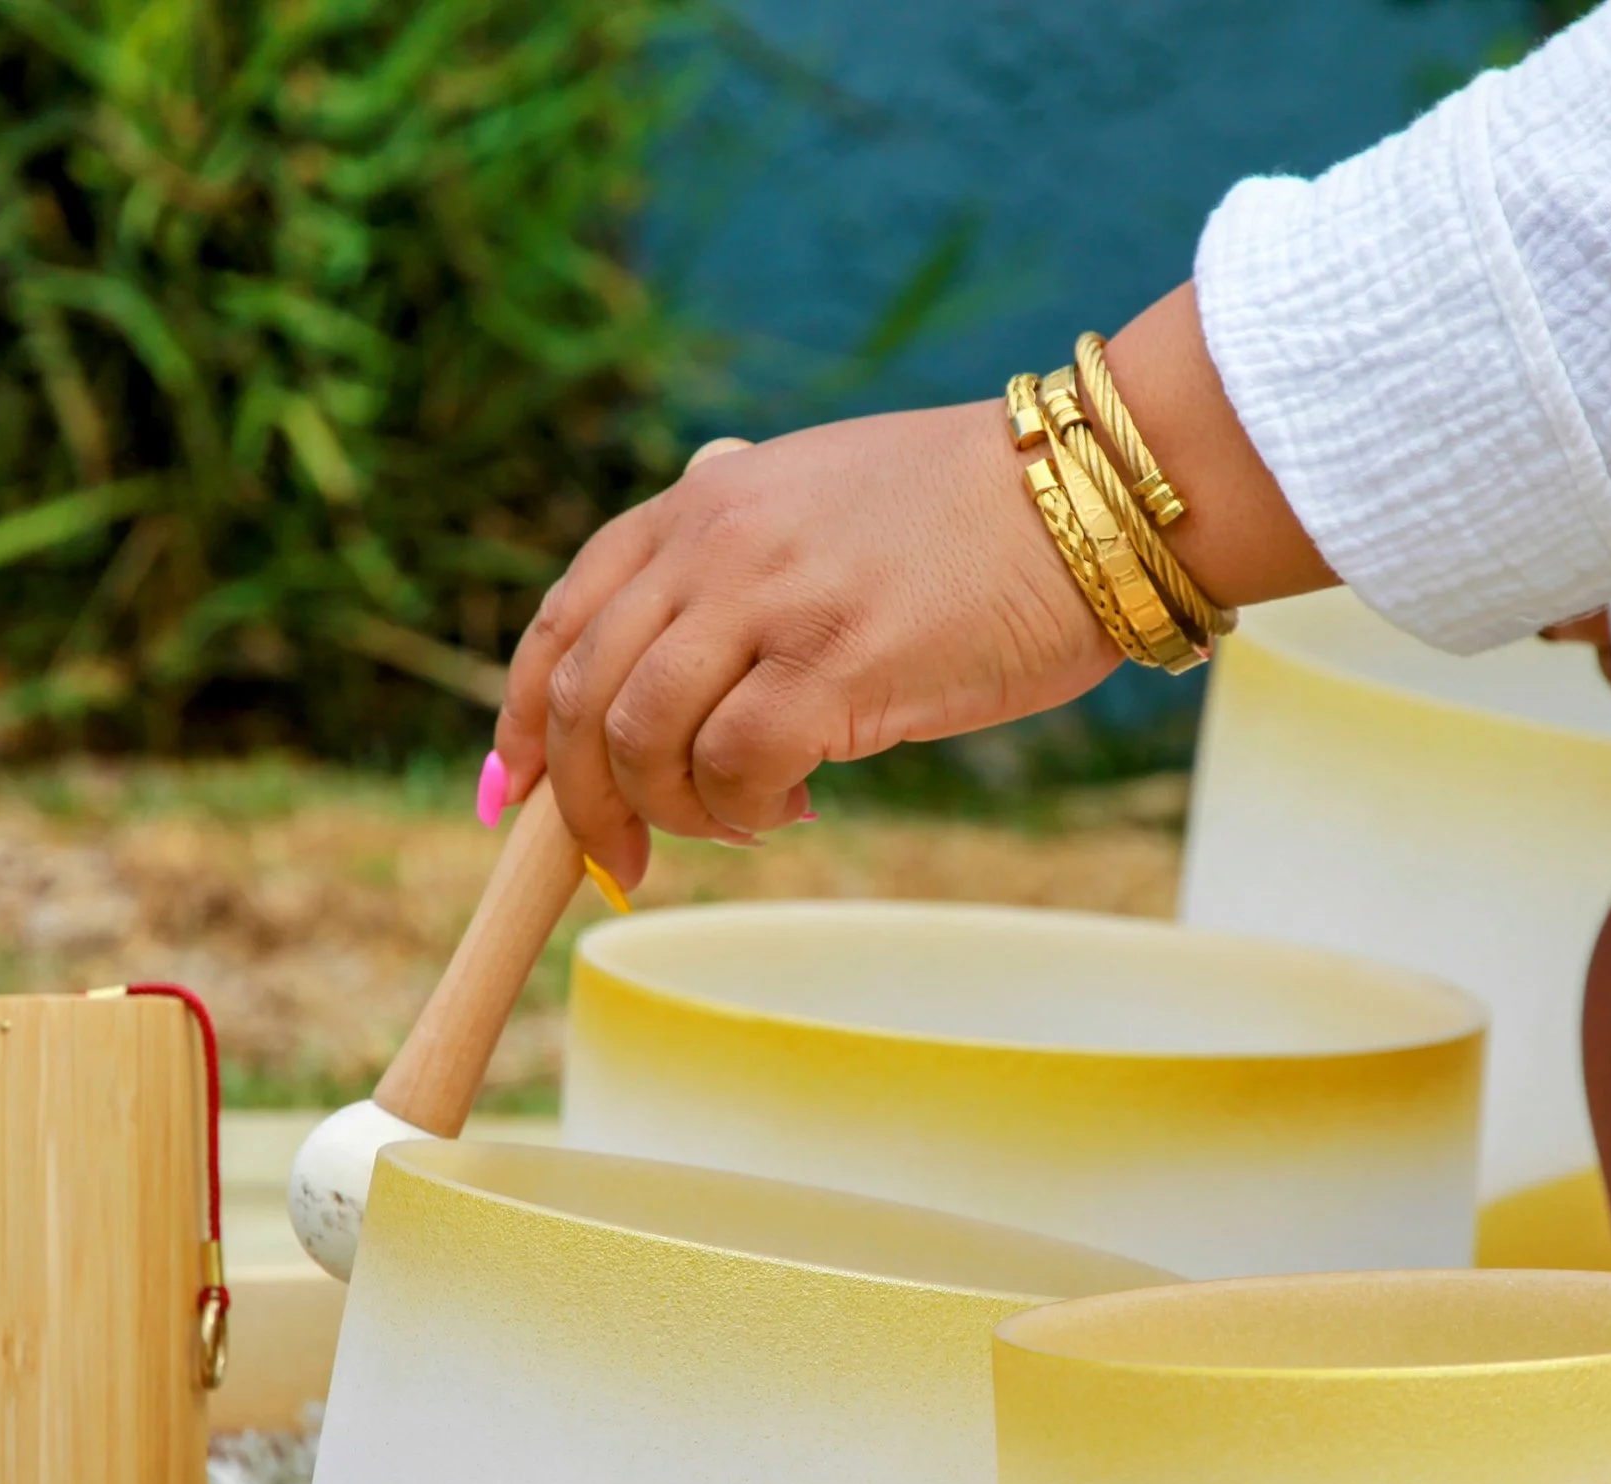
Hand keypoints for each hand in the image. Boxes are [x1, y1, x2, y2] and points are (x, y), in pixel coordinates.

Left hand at [490, 282, 1336, 888]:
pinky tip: (787, 808)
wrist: (1092, 496)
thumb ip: (741, 569)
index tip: (518, 788)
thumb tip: (686, 686)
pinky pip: (733, 768)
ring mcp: (771, 600)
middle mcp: (716, 542)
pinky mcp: (836, 664)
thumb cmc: (974, 521)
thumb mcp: (821, 508)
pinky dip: (739, 811)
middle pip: (584, 692)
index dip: (523, 715)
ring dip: (671, 810)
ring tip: (737, 819)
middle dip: (582, 800)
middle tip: (618, 860)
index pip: (565, 615)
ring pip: (642, 738)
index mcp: (703, 501)